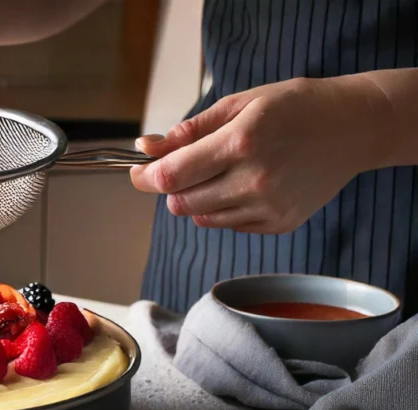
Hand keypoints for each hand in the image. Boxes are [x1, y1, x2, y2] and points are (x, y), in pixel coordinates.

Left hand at [129, 76, 383, 233]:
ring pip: (201, 217)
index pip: (172, 176)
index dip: (145, 178)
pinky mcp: (279, 224)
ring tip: (221, 171)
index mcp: (241, 143)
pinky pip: (228, 224)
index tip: (137, 172)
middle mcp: (254, 180)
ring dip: (196, 199)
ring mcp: (269, 207)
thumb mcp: (239, 104)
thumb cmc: (294, 107)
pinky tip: (245, 184)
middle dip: (171, 188)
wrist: (353, 127)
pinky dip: (223, 208)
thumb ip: (189, 131)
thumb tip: (146, 148)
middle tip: (183, 167)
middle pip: (181, 203)